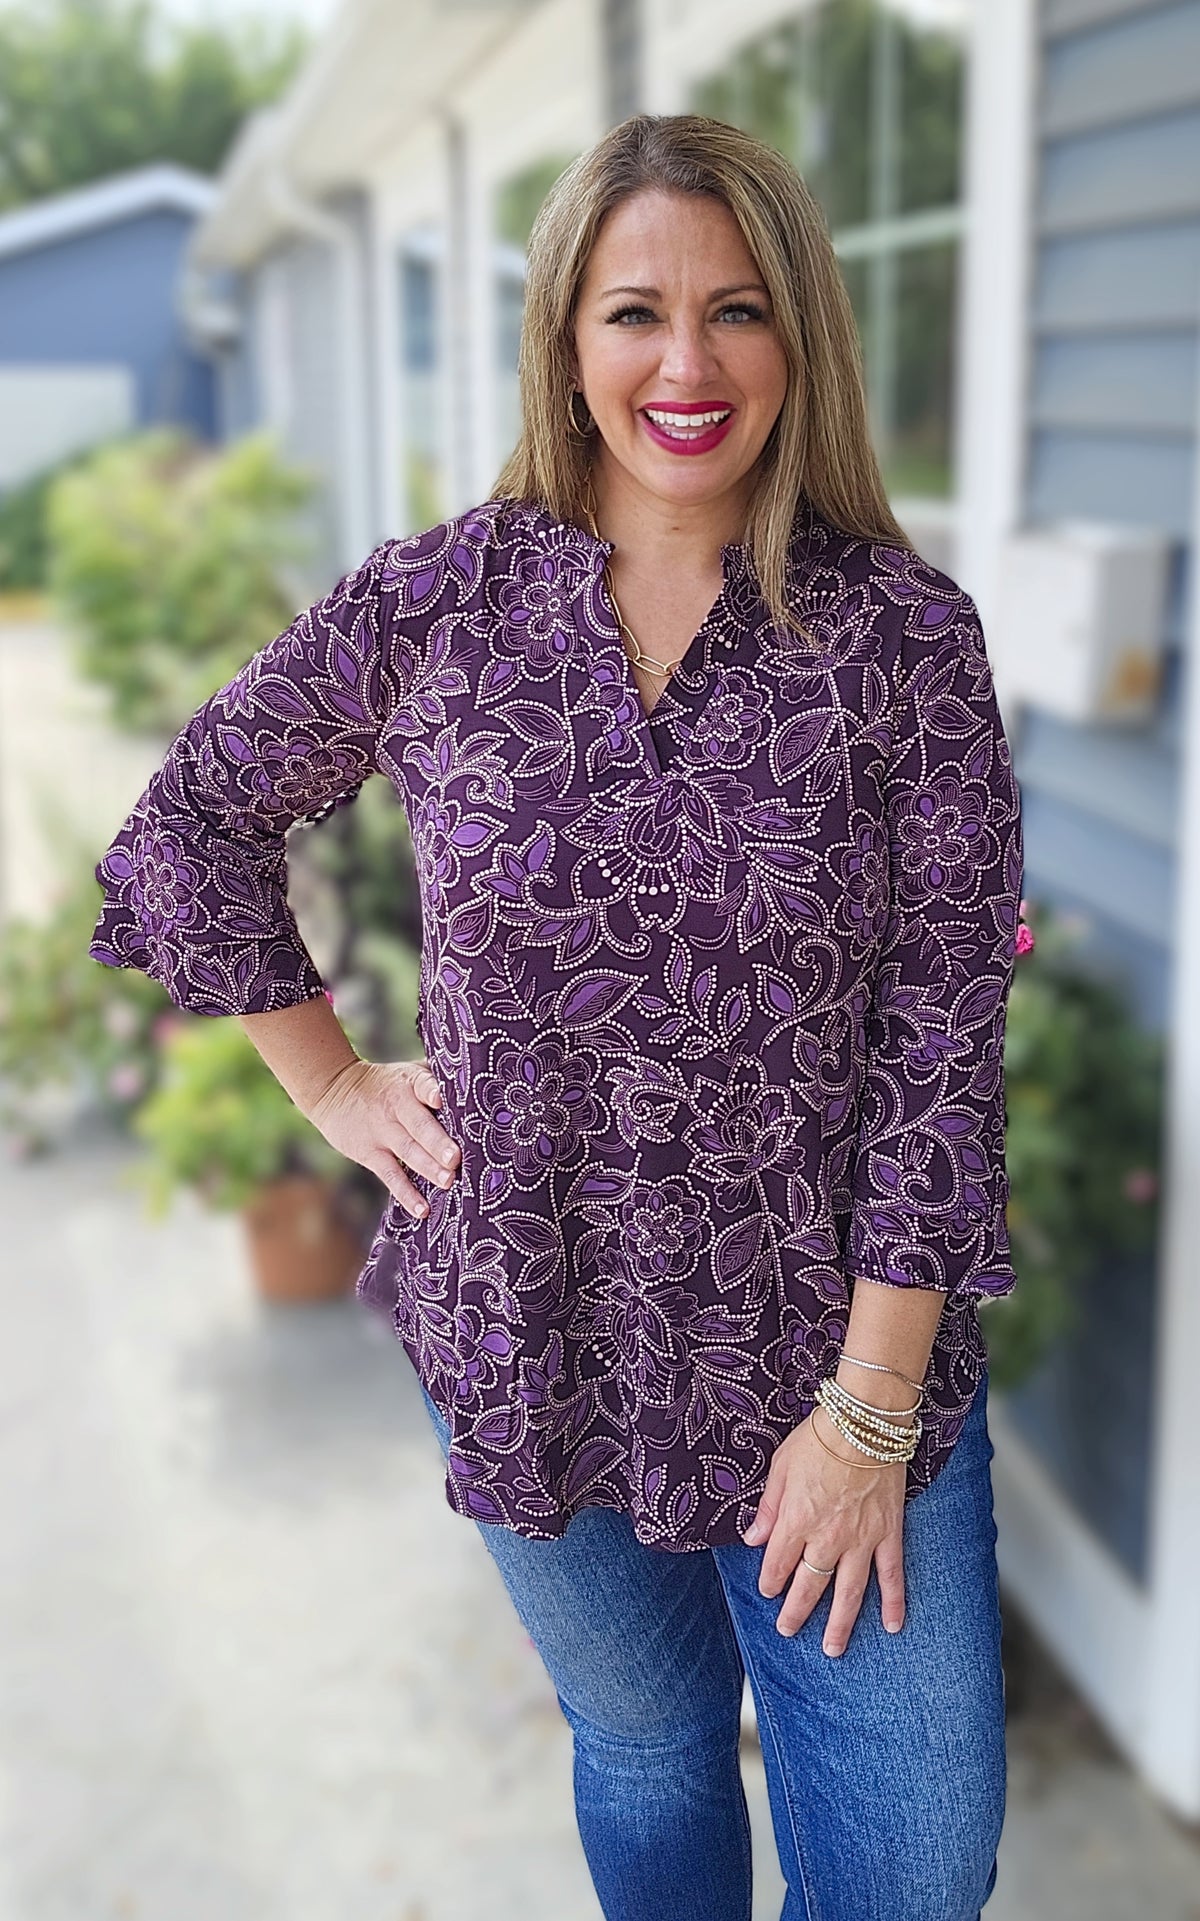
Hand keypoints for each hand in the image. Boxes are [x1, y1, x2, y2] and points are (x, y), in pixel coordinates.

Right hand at [308, 1056, 459, 1218]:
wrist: (335, 1089)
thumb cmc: (388, 1083)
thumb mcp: (408, 1072)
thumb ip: (437, 1079)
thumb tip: (480, 1089)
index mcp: (410, 1082)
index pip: (422, 1085)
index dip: (432, 1092)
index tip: (442, 1099)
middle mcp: (396, 1106)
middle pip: (419, 1125)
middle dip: (438, 1142)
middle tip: (455, 1158)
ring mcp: (382, 1131)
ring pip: (408, 1151)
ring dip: (428, 1168)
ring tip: (448, 1181)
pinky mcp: (369, 1153)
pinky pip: (390, 1175)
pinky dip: (406, 1193)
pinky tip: (422, 1209)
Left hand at [741, 1409, 905, 1656]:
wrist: (865, 1421)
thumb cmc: (820, 1437)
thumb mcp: (781, 1467)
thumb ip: (768, 1508)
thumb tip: (752, 1539)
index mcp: (796, 1520)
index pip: (777, 1564)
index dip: (770, 1581)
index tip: (768, 1590)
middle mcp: (827, 1537)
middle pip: (809, 1586)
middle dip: (796, 1612)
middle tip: (788, 1630)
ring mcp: (861, 1539)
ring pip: (848, 1592)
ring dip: (840, 1624)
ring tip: (832, 1649)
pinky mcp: (888, 1533)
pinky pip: (892, 1575)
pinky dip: (893, 1602)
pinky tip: (892, 1625)